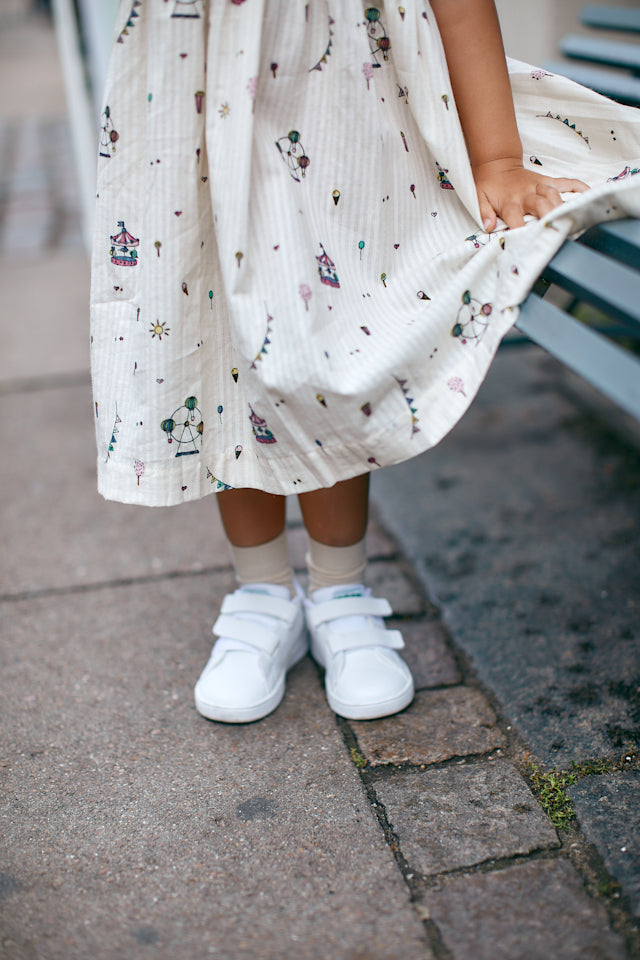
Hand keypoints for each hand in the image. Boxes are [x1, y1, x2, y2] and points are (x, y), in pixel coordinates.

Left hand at [473, 157, 589, 231]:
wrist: (497, 163)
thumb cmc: (489, 185)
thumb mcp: (479, 199)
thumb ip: (484, 213)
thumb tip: (489, 226)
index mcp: (509, 202)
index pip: (516, 219)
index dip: (522, 232)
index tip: (527, 245)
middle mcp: (527, 194)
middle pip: (541, 205)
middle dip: (549, 218)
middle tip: (556, 232)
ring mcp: (539, 186)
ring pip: (554, 195)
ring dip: (562, 207)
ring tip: (571, 221)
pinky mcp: (548, 180)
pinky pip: (566, 182)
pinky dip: (579, 188)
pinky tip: (589, 195)